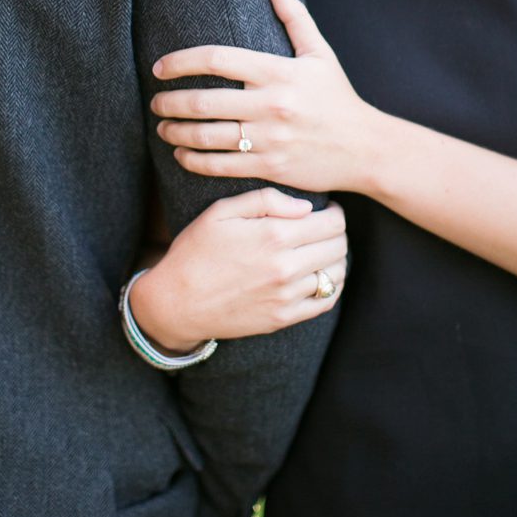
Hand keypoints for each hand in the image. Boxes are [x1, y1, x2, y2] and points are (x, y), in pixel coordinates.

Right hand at [131, 188, 347, 349]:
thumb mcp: (220, 212)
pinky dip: (331, 286)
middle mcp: (286, 267)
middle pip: (339, 246)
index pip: (332, 223)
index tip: (327, 211)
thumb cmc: (195, 251)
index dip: (335, 213)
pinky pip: (326, 301)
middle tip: (324, 229)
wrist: (177, 301)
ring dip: (335, 259)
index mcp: (273, 236)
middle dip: (337, 233)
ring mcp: (287, 295)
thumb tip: (305, 207)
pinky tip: (320, 276)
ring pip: (336, 273)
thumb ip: (265, 199)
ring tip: (321, 251)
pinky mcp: (284, 317)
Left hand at [150, 0, 385, 194]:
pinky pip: (220, 166)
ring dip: (175, 132)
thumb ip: (293, 17)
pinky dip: (192, 160)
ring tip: (163, 126)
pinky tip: (181, 154)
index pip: (216, 59)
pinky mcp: (271, 167)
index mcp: (278, 72)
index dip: (179, 62)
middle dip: (169, 102)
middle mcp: (271, 104)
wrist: (368, 148)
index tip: (159, 68)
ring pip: (206, 136)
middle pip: (202, 101)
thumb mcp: (319, 54)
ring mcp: (270, 138)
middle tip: (155, 102)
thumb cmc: (338, 97)